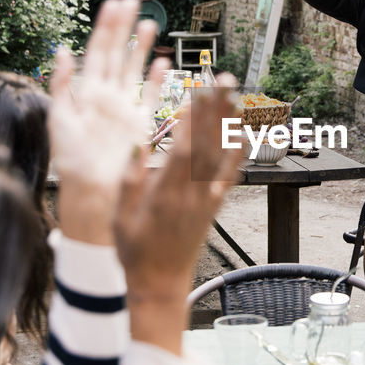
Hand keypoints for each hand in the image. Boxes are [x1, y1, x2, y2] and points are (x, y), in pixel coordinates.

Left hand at [48, 0, 165, 243]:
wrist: (91, 189)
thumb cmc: (71, 159)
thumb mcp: (59, 118)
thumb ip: (61, 84)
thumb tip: (61, 50)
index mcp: (86, 91)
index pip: (97, 51)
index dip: (106, 27)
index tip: (114, 4)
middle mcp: (106, 95)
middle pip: (117, 53)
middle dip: (124, 27)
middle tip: (132, 1)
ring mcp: (124, 107)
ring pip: (134, 69)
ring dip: (141, 47)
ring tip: (149, 24)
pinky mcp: (138, 123)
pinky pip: (150, 96)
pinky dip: (157, 79)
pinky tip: (162, 62)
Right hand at [114, 75, 243, 351]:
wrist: (160, 283)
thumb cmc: (134, 251)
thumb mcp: (119, 217)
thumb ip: (129, 181)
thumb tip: (136, 146)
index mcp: (164, 194)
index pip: (182, 150)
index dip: (191, 120)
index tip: (197, 93)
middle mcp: (190, 194)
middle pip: (206, 144)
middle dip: (215, 110)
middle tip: (224, 80)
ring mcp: (205, 200)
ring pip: (220, 155)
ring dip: (229, 122)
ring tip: (236, 95)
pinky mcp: (213, 207)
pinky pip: (229, 176)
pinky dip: (238, 153)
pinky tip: (245, 133)